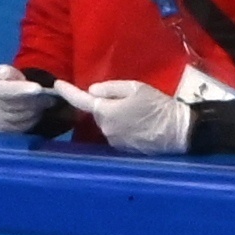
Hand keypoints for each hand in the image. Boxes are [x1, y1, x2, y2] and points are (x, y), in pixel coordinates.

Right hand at [0, 63, 56, 134]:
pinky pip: (20, 128)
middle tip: (51, 97)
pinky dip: (32, 120)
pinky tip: (38, 113)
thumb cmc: (2, 82)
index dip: (21, 89)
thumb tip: (12, 77)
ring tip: (47, 103)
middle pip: (15, 106)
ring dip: (36, 111)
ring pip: (20, 118)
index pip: (5, 90)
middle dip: (35, 101)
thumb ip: (8, 73)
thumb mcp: (4, 71)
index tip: (38, 89)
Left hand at [57, 77, 191, 156]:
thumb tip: (92, 90)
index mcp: (106, 112)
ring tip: (137, 112)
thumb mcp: (136, 88)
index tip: (57, 84)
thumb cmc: (157, 105)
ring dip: (115, 116)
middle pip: (98, 112)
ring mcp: (113, 141)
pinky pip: (116, 133)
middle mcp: (105, 129)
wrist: (177, 131)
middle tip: (128, 98)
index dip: (68, 92)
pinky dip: (123, 127)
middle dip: (106, 104)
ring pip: (107, 123)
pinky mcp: (122, 149)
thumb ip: (111, 88)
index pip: (81, 100)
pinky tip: (139, 124)